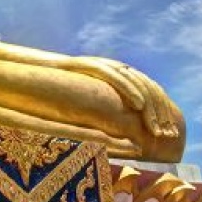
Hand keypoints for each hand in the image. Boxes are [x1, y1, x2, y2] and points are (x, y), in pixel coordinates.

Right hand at [65, 56, 180, 139]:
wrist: (34, 71)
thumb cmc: (58, 93)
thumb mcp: (87, 104)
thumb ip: (106, 112)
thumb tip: (122, 136)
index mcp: (118, 78)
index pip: (150, 93)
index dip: (162, 113)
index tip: (167, 135)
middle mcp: (115, 68)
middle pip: (148, 88)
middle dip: (160, 113)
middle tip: (166, 135)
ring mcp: (103, 65)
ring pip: (136, 82)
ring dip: (150, 106)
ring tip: (156, 126)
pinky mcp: (89, 64)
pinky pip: (115, 76)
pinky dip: (130, 90)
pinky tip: (140, 105)